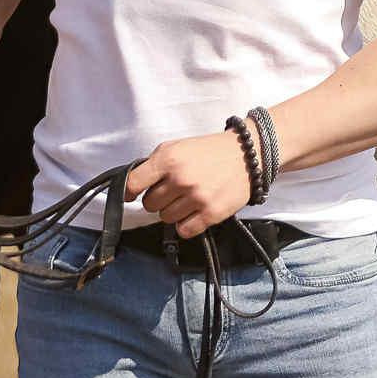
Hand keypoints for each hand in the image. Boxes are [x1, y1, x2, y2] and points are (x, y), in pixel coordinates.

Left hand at [124, 128, 253, 237]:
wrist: (247, 155)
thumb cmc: (209, 151)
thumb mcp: (177, 146)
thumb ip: (155, 164)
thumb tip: (132, 186)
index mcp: (168, 158)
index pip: (133, 183)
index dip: (129, 191)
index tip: (131, 195)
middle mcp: (180, 178)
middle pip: (149, 205)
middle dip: (158, 199)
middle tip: (173, 190)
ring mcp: (196, 197)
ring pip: (165, 218)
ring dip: (173, 211)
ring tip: (188, 198)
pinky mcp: (211, 214)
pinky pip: (184, 230)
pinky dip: (186, 224)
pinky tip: (195, 211)